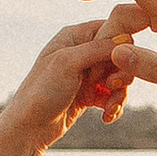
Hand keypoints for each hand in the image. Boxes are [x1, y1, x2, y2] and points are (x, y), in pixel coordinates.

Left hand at [3, 18, 128, 155]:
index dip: (121, 45)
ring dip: (119, 94)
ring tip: (110, 108)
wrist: (29, 128)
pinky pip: (113, 95)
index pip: (112, 27)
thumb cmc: (42, 92)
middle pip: (120, 55)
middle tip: (110, 87)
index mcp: (74, 36)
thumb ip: (98, 48)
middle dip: (122, 74)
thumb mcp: (69, 63)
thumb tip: (127, 39)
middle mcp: (81, 51)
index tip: (115, 63)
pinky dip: (113, 106)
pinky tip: (106, 117)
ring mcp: (86, 74)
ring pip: (119, 77)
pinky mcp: (89, 94)